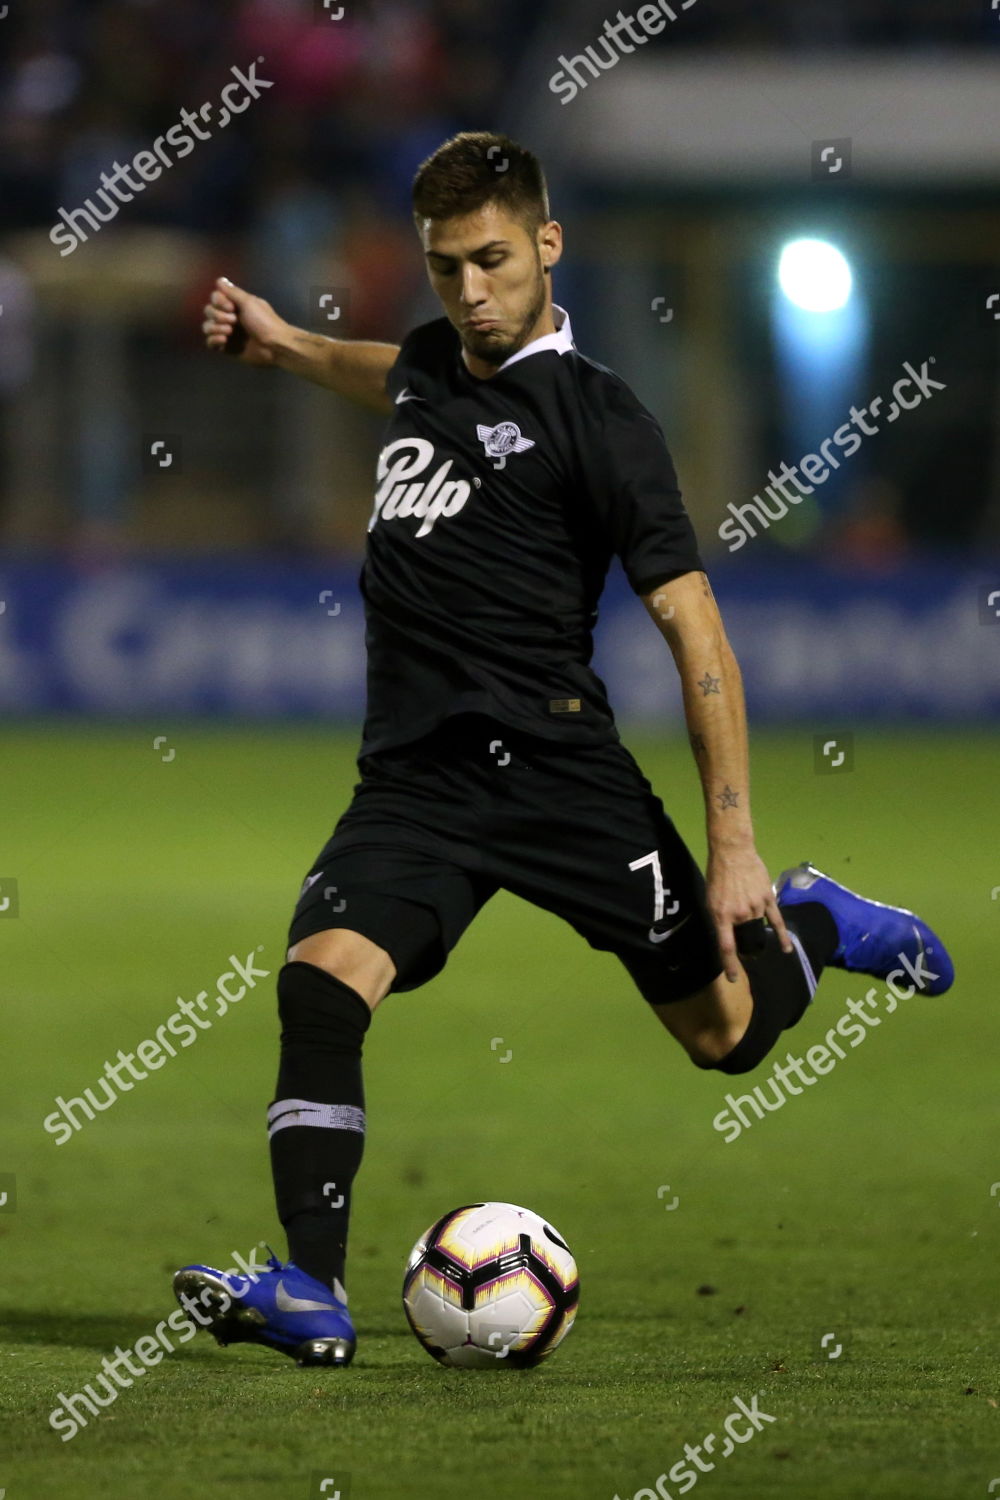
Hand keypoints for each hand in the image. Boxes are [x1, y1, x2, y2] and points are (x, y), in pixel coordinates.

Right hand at [201, 277, 284, 365]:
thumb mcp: (249, 303)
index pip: (214, 298)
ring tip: (230, 332)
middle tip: (234, 321)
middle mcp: (229, 317)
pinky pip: (210, 342)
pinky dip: (213, 340)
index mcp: (235, 305)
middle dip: (217, 315)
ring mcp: (227, 333)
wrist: (274, 346)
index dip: (218, 301)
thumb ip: (232, 292)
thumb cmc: (265, 322)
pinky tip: (224, 340)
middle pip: (208, 311)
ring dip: (215, 327)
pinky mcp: (226, 348)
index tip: (231, 307)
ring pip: (207, 326)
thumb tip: (219, 280)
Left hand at [706, 843, 792, 982]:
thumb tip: (726, 935)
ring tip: (749, 918)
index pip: (727, 947)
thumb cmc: (717, 875)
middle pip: (744, 938)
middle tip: (743, 942)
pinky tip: (787, 949)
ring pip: (757, 927)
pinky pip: (777, 921)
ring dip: (754, 927)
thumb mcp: (710, 900)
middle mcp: (740, 915)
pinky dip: (782, 936)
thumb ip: (718, 919)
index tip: (734, 978)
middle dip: (744, 944)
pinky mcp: (768, 899)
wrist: (733, 853)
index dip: (730, 965)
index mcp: (722, 916)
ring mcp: (756, 907)